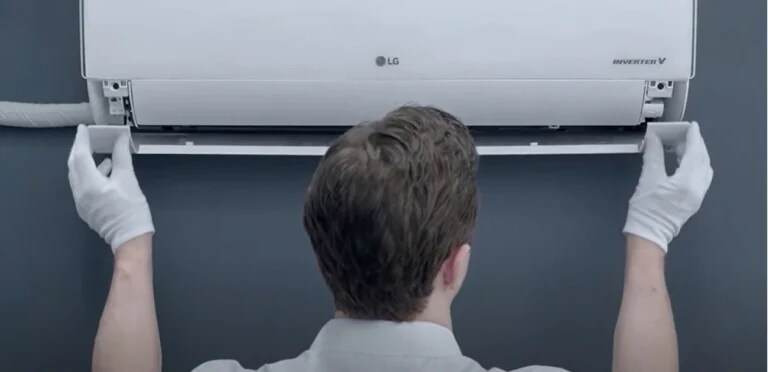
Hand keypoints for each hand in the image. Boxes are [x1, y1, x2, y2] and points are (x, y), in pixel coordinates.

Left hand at [67, 124, 153, 251]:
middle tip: (87, 138)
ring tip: (98, 153)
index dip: (82, 140)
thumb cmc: (131, 209)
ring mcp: (81, 202)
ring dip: (84, 162)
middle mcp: (80, 192)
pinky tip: (104, 172)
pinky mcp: (86, 209)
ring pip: (77, 176)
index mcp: (89, 183)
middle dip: (80, 150)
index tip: (84, 128)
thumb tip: (119, 139)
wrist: (130, 238)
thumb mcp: (128, 179)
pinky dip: (90, 174)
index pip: (81, 155)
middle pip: (75, 165)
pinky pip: (82, 186)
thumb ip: (121, 157)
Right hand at [623, 122, 712, 251]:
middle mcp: (698, 187)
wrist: (648, 235)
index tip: (692, 126)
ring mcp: (698, 195)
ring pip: (703, 169)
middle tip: (685, 134)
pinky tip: (683, 163)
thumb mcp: (648, 178)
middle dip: (696, 145)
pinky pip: (700, 177)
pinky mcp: (693, 201)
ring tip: (682, 147)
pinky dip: (694, 166)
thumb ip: (654, 156)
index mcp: (688, 181)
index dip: (694, 137)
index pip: (695, 153)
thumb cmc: (646, 208)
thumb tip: (654, 139)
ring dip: (696, 155)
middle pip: (703, 160)